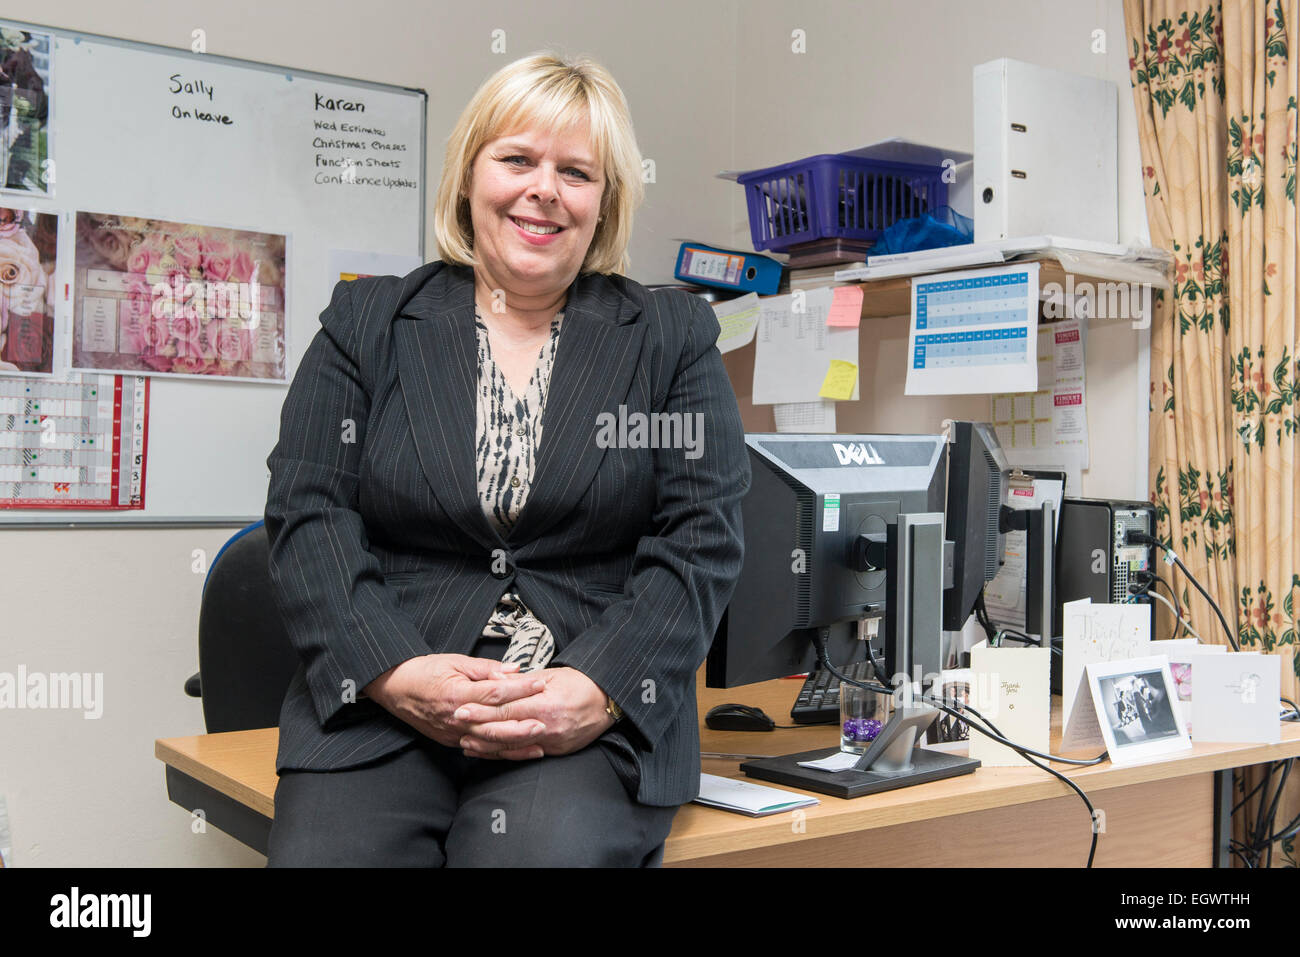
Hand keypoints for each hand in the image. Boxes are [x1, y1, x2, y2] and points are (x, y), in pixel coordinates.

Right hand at [363, 654, 548, 751]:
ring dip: (516, 744)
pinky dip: (501, 753)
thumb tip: (513, 670)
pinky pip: (480, 750)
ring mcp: (453, 733)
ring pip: (489, 742)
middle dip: (522, 723)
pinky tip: (519, 752)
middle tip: (546, 720)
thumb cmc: (424, 672)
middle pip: (494, 723)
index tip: (539, 683)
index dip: (519, 688)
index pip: (494, 693)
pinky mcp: (452, 741)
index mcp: (456, 693)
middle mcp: (455, 717)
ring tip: (540, 742)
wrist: (395, 688)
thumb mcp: (454, 661)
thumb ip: (485, 668)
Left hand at [454, 666, 614, 759]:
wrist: (608, 702)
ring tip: (466, 741)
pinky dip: (505, 754)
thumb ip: (521, 681)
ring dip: (487, 745)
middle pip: (505, 730)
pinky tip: (490, 751)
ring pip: (512, 747)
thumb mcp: (551, 675)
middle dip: (478, 728)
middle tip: (457, 725)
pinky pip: (525, 755)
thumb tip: (495, 679)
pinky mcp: (556, 751)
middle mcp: (547, 726)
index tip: (462, 707)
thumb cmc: (581, 684)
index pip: (506, 708)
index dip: (482, 709)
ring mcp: (552, 742)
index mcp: (545, 704)